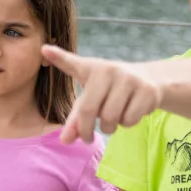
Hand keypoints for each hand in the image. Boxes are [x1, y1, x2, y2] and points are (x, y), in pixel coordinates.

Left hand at [42, 46, 163, 143]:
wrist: (146, 80)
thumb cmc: (109, 91)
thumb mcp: (90, 99)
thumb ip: (75, 119)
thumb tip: (65, 141)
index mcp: (91, 68)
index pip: (72, 63)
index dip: (58, 57)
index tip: (43, 49)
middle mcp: (109, 70)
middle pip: (90, 109)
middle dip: (87, 130)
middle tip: (87, 138)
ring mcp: (130, 78)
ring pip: (111, 118)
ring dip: (110, 128)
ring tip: (113, 118)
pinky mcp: (147, 90)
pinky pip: (130, 120)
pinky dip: (127, 124)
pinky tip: (130, 111)